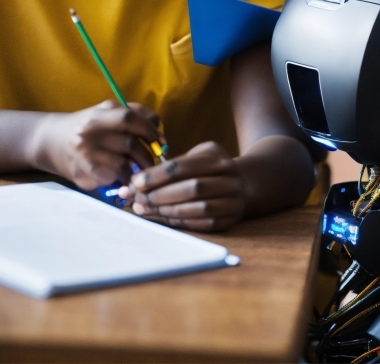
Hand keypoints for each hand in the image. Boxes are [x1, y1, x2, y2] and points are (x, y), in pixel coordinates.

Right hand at [29, 100, 164, 189]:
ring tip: (140, 171)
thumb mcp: (107, 112)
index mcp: (100, 113)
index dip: (150, 130)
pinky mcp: (84, 173)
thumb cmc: (88, 127)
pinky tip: (124, 178)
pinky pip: (113, 178)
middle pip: (130, 144)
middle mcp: (91, 131)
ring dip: (137, 170)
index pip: (130, 118)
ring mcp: (86, 153)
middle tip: (152, 162)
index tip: (161, 142)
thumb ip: (134, 114)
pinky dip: (124, 180)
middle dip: (147, 155)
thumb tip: (157, 126)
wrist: (52, 142)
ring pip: (124, 165)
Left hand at [119, 141, 245, 231]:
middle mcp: (229, 179)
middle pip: (191, 188)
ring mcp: (233, 200)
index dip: (156, 175)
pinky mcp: (230, 219)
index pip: (182, 166)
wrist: (245, 184)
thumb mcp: (198, 157)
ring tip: (144, 208)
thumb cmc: (210, 169)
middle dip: (159, 194)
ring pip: (198, 208)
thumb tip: (135, 183)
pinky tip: (162, 217)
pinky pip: (202, 223)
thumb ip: (171, 167)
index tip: (135, 182)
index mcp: (218, 158)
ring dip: (166, 210)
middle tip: (136, 198)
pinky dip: (180, 220)